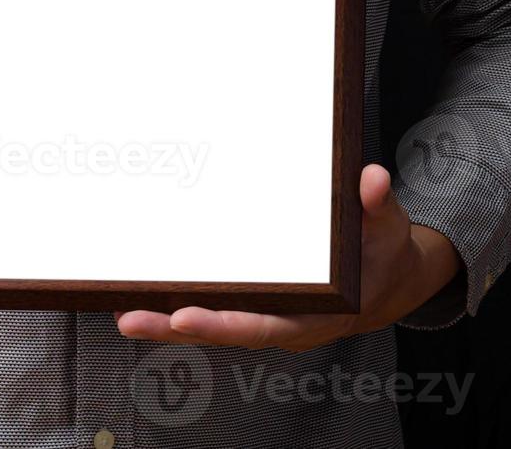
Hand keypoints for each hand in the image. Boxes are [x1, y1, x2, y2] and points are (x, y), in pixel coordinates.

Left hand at [115, 165, 462, 351]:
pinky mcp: (253, 302)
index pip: (261, 325)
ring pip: (210, 323)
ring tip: (123, 310)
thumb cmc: (382, 256)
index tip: (185, 317)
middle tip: (130, 318)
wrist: (386, 279)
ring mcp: (265, 315)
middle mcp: (282, 323)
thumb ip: (377, 208)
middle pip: (222, 330)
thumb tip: (371, 179)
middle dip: (174, 327)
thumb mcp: (387, 232)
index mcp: (313, 316)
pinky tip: (144, 292)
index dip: (222, 324)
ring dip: (166, 319)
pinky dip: (179, 304)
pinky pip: (214, 306)